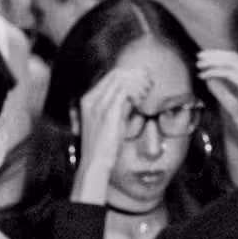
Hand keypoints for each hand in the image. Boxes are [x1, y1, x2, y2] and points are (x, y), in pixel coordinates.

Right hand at [70, 64, 150, 204]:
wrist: (95, 164)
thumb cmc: (104, 146)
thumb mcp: (110, 121)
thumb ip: (118, 107)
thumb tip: (132, 97)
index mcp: (88, 100)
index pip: (111, 76)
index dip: (130, 74)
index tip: (144, 80)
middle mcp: (91, 100)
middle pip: (117, 74)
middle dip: (136, 75)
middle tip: (149, 83)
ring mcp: (98, 105)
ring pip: (121, 80)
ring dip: (138, 83)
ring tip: (147, 90)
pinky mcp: (107, 113)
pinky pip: (124, 92)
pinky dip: (135, 93)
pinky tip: (142, 100)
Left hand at [196, 48, 237, 154]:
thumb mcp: (235, 109)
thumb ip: (224, 93)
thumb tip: (210, 80)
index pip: (237, 60)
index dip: (220, 56)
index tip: (205, 58)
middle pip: (234, 57)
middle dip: (214, 55)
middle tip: (199, 57)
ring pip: (232, 62)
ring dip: (213, 61)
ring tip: (200, 65)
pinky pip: (231, 74)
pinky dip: (216, 72)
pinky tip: (205, 75)